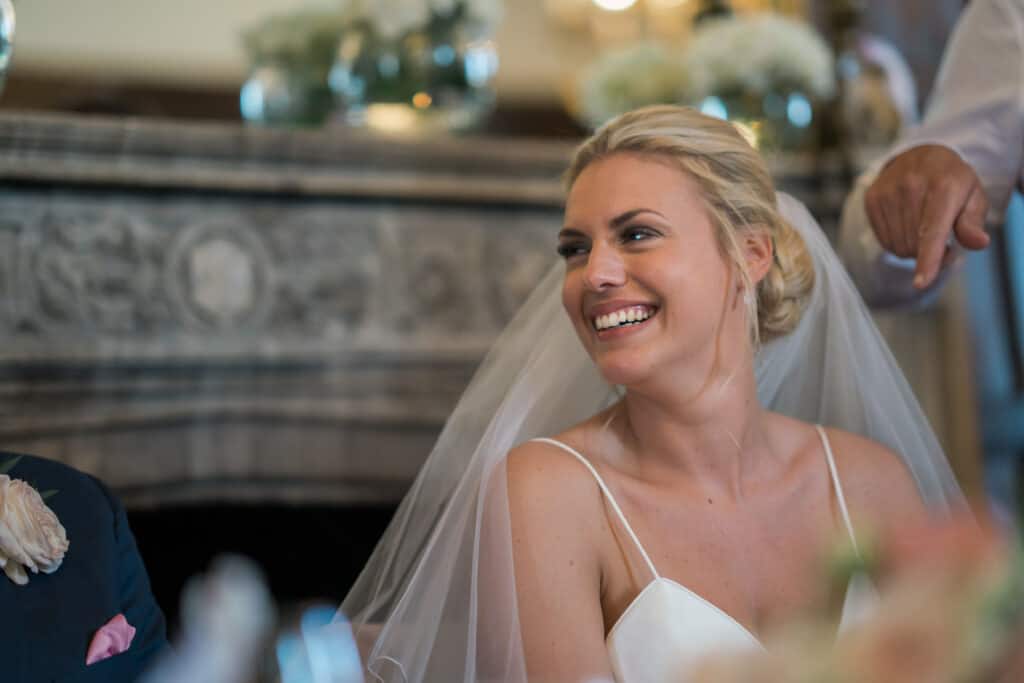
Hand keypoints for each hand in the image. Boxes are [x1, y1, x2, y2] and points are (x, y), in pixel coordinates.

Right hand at [864, 144, 990, 288]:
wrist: (920, 156)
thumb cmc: (951, 183)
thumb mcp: (973, 197)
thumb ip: (973, 222)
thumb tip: (978, 243)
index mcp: (944, 185)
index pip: (933, 230)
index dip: (928, 258)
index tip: (921, 282)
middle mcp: (911, 186)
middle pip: (915, 245)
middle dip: (929, 253)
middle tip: (941, 237)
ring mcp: (888, 192)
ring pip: (898, 246)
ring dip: (912, 248)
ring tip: (922, 229)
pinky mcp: (872, 199)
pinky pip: (884, 240)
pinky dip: (897, 241)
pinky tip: (906, 225)